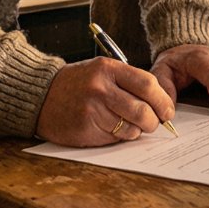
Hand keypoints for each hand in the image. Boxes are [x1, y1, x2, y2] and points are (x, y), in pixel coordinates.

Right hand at [34, 56, 174, 145]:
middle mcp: (100, 88)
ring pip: (131, 128)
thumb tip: (160, 103)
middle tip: (153, 123)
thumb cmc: (77, 84)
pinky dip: (120, 136)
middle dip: (154, 121)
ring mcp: (92, 110)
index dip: (163, 100)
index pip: (148, 84)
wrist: (40, 96)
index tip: (168, 110)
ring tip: (130, 126)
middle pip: (143, 110)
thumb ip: (128, 82)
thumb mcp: (101, 71)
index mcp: (108, 69)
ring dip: (136, 131)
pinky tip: (112, 129)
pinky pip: (114, 138)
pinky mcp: (85, 129)